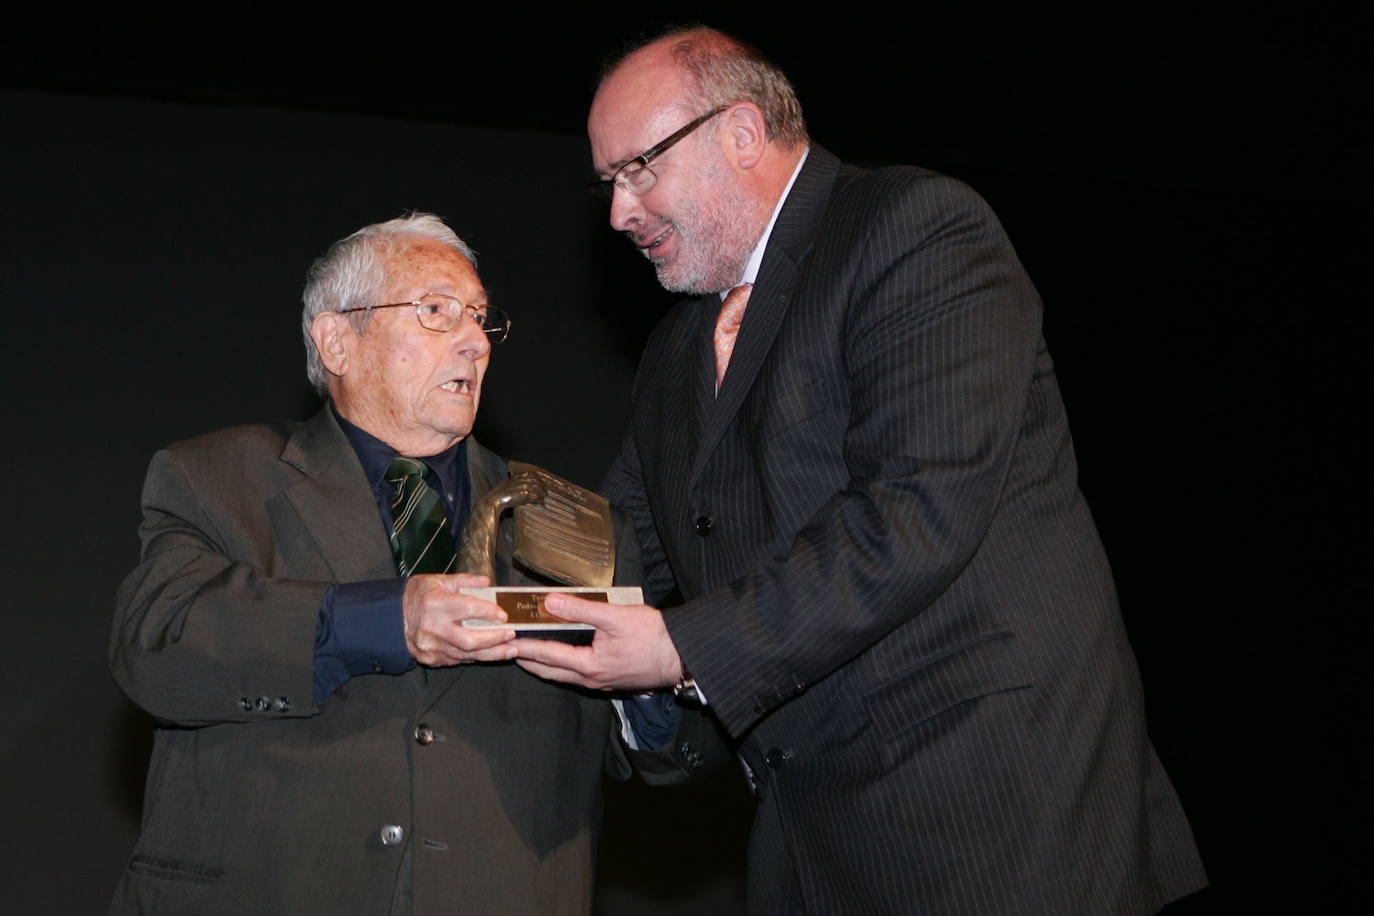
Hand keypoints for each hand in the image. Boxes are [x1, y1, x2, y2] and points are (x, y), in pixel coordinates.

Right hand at [402, 573, 515, 666]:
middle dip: (494, 639)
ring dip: (492, 653)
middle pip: (469, 639)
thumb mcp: (438, 580)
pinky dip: (477, 657)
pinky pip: (459, 660)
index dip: (488, 612)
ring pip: (466, 654)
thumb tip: (486, 582)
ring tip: (510, 650)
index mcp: (435, 604)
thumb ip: (464, 580)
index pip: (468, 609)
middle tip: (511, 634)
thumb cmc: (418, 596)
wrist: (392, 617)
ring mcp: (431, 647)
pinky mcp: (432, 659)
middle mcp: (432, 628)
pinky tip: (491, 653)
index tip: (504, 614)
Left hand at [512, 594, 681, 691]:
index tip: (507, 641)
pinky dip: (562, 667)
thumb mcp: (614, 616)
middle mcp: (591, 679)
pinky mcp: (610, 680)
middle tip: (509, 650)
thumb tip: (550, 602)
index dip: (525, 646)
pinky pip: (577, 676)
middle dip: (528, 660)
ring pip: (563, 676)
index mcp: (589, 665)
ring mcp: (601, 683)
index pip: (547, 655)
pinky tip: (563, 658)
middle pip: (550, 671)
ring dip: (544, 665)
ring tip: (529, 654)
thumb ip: (580, 609)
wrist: (681, 656)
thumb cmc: (653, 636)